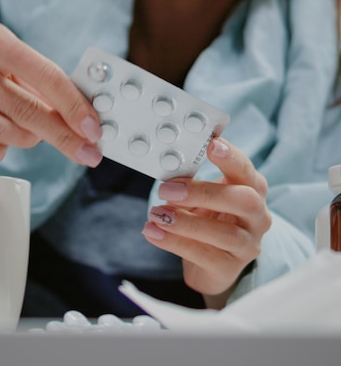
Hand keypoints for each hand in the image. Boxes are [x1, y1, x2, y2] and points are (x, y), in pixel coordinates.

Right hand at [0, 21, 101, 165]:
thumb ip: (31, 72)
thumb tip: (73, 105)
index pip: (46, 76)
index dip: (74, 105)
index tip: (94, 128)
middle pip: (32, 113)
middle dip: (66, 138)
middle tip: (89, 152)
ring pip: (15, 136)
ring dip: (30, 135)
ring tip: (20, 118)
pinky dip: (2, 147)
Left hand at [142, 137, 270, 308]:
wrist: (211, 264)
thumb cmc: (209, 218)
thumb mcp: (203, 195)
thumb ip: (191, 182)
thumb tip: (169, 173)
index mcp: (252, 188)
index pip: (245, 169)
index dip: (230, 156)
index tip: (211, 144)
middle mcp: (258, 216)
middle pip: (244, 200)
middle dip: (204, 192)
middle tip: (167, 190)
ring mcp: (248, 244)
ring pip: (225, 233)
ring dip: (185, 222)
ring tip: (156, 214)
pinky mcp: (230, 268)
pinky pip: (204, 255)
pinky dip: (175, 243)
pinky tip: (153, 232)